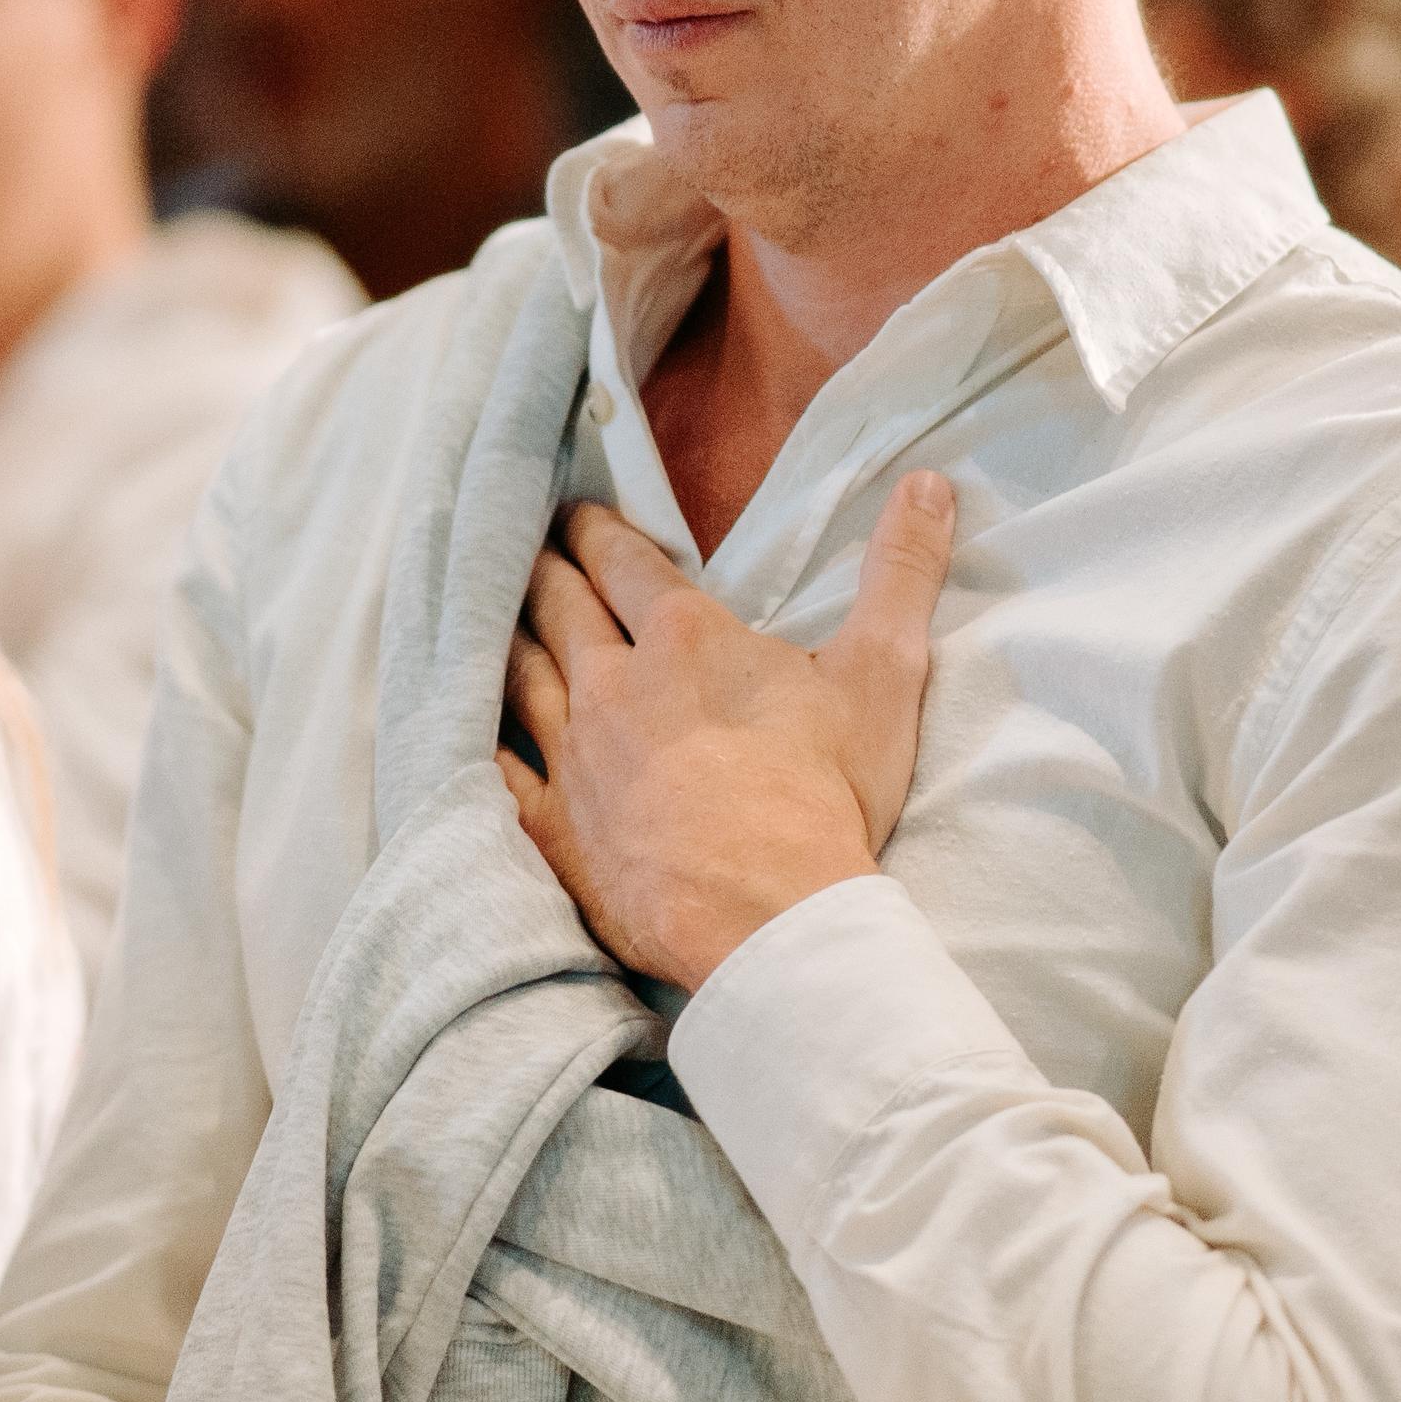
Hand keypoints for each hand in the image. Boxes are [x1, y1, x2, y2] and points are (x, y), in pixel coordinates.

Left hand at [501, 476, 952, 987]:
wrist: (770, 918)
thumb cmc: (826, 795)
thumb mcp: (881, 671)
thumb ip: (902, 571)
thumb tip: (931, 483)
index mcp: (683, 640)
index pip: (623, 563)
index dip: (598, 532)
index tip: (577, 513)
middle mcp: (611, 686)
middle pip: (559, 609)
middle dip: (543, 572)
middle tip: (527, 549)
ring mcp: (573, 759)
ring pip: (520, 678)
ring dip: (507, 640)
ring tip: (495, 620)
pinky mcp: (552, 830)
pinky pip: (500, 774)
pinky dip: (481, 743)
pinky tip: (469, 734)